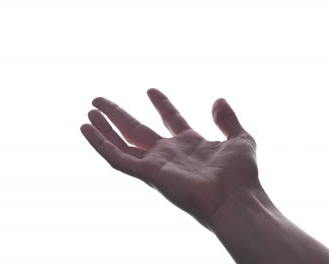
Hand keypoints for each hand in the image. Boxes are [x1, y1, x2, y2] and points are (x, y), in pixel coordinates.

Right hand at [80, 88, 258, 229]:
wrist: (236, 199)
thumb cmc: (241, 175)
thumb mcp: (241, 138)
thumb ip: (228, 120)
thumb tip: (218, 99)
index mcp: (190, 144)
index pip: (170, 119)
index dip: (161, 104)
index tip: (151, 90)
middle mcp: (169, 154)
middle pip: (137, 130)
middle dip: (118, 115)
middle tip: (99, 99)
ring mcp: (156, 164)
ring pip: (122, 143)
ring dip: (105, 127)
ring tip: (90, 111)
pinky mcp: (148, 174)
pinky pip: (117, 158)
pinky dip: (100, 144)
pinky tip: (87, 129)